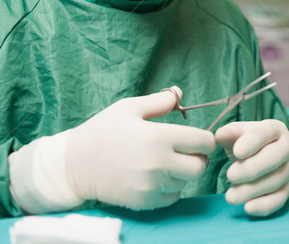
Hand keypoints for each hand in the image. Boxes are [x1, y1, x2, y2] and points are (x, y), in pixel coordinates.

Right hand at [66, 88, 214, 210]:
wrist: (75, 164)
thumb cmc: (103, 130)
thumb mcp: (129, 107)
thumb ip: (159, 101)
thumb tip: (179, 94)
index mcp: (158, 137)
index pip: (203, 141)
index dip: (205, 138)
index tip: (198, 137)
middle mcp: (159, 164)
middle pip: (200, 166)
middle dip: (198, 157)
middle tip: (186, 151)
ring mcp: (152, 186)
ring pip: (186, 182)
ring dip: (183, 172)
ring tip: (166, 161)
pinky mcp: (144, 202)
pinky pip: (172, 197)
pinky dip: (171, 187)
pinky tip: (157, 175)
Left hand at [215, 120, 288, 216]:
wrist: (261, 154)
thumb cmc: (246, 141)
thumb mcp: (238, 133)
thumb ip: (229, 133)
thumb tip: (219, 136)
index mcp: (275, 128)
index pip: (265, 133)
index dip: (251, 143)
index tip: (237, 152)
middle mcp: (288, 147)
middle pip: (274, 158)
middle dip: (251, 169)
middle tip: (230, 175)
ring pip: (275, 181)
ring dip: (252, 190)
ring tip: (231, 196)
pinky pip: (280, 199)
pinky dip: (264, 206)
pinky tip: (247, 208)